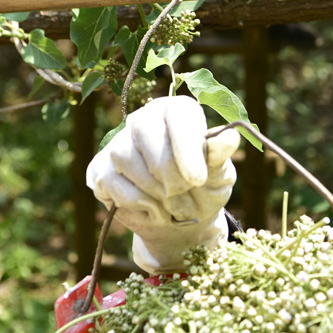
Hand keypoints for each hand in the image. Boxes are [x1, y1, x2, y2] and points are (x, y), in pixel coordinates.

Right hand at [86, 96, 240, 273]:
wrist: (182, 220)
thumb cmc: (204, 190)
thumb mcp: (219, 175)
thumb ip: (220, 156)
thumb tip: (231, 136)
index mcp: (178, 112)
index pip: (176, 113)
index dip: (186, 147)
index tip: (197, 180)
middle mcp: (145, 119)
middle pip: (145, 132)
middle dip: (169, 173)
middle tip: (186, 197)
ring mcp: (119, 143)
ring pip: (124, 156)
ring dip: (154, 191)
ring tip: (176, 207)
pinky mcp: (101, 168)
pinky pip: (110, 180)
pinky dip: (137, 203)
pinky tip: (155, 210)